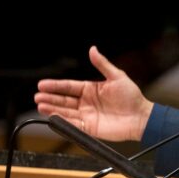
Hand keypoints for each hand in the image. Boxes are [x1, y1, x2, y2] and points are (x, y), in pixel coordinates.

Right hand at [35, 46, 153, 141]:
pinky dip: (63, 121)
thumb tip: (92, 49)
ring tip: (40, 105)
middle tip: (37, 97)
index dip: (55, 86)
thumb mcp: (117, 76)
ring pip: (66, 111)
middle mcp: (86, 102)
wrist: (141, 117)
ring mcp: (87, 115)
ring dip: (52, 109)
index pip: (69, 86)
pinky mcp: (90, 128)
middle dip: (50, 98)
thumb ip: (102, 64)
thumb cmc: (132, 97)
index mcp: (90, 89)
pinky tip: (53, 117)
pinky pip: (74, 124)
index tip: (42, 84)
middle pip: (64, 100)